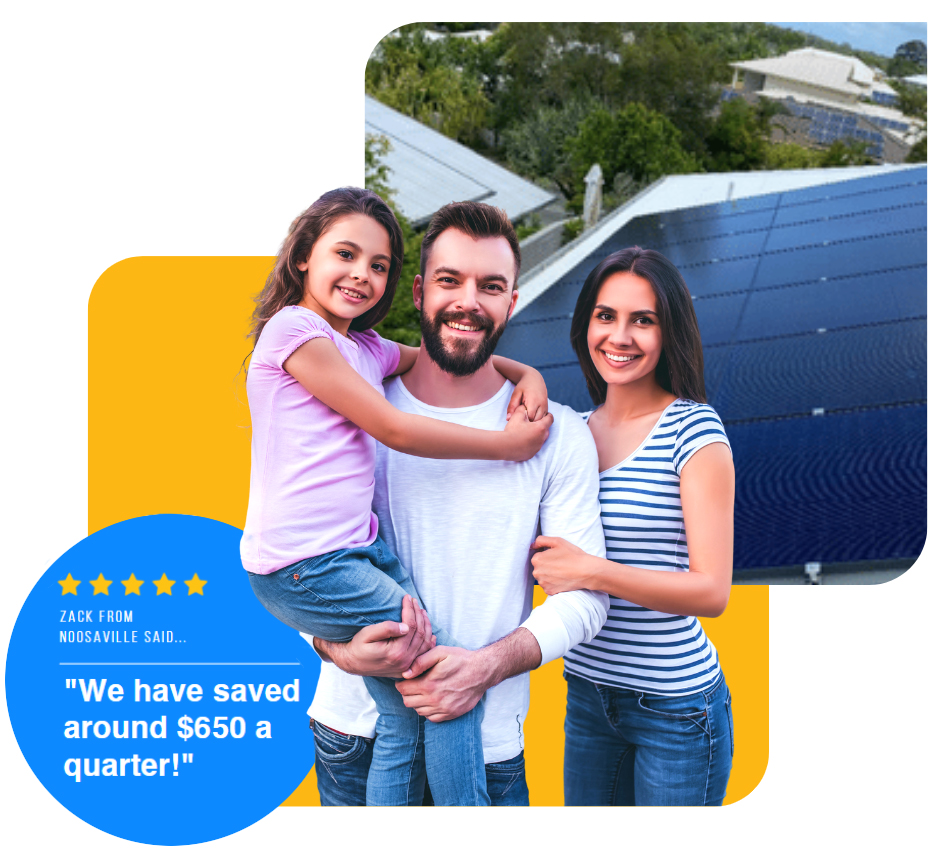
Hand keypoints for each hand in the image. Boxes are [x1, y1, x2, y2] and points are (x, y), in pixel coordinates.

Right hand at [315, 595, 435, 677]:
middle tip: (414, 601)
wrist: (351, 663)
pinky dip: (429, 643)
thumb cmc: (358, 646)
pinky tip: (430, 633)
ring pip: (424, 643)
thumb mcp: (367, 634)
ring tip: (422, 611)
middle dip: (418, 614)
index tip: (407, 597)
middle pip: (420, 633)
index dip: (410, 609)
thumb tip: (406, 626)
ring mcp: (407, 667)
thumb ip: (386, 629)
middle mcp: (405, 661)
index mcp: (396, 652)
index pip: (411, 626)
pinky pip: (423, 654)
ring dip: (426, 625)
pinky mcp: (406, 669)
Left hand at [395, 646, 488, 721]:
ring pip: (418, 711)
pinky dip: (428, 710)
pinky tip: (433, 700)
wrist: (482, 671)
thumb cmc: (460, 659)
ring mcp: (443, 709)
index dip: (401, 683)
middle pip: (408, 702)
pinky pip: (431, 718)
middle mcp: (434, 700)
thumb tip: (405, 673)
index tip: (405, 679)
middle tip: (414, 684)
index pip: (403, 690)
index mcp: (429, 684)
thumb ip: (420, 661)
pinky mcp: (451, 714)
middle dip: (407, 693)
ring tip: (424, 691)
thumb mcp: (440, 652)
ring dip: (417, 702)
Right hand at [504, 404, 552, 460]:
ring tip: (526, 433)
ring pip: (540, 439)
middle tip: (532, 424)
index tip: (545, 415)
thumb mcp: (517, 415)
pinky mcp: (532, 454)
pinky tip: (523, 442)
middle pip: (546, 430)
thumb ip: (523, 409)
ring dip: (536, 435)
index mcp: (541, 428)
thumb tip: (525, 407)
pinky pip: (534, 447)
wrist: (505, 446)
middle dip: (541, 426)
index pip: (550, 419)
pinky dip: (531, 444)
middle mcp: (542, 438)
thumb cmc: (512, 430)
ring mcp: (537, 447)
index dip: (548, 415)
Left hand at [506, 369, 547, 421]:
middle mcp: (542, 404)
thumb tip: (508, 419)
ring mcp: (546, 406)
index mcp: (533, 401)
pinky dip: (538, 419)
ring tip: (526, 416)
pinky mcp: (547, 407)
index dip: (523, 420)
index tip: (518, 417)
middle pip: (536, 421)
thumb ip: (511, 406)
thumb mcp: (515, 394)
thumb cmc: (523, 386)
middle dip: (529, 422)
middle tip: (522, 418)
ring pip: (541, 420)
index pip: (529, 417)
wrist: (534, 378)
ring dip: (534, 421)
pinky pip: (544, 418)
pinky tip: (531, 415)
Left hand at [530, 535, 593, 594]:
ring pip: (543, 577)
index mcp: (537, 560)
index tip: (557, 557)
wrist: (586, 571)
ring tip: (562, 572)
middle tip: (560, 564)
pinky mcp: (549, 591)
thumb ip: (541, 540)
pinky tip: (562, 579)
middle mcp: (536, 572)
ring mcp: (542, 583)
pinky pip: (548, 586)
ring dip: (549, 575)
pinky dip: (553, 584)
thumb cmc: (573, 555)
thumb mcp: (557, 541)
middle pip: (539, 568)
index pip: (537, 556)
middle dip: (547, 566)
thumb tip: (532, 545)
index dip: (547, 556)